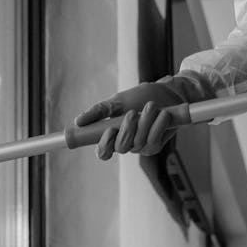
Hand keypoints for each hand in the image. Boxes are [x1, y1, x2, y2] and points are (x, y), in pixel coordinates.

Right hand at [75, 80, 189, 159]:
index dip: (104, 146)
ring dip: (145, 123)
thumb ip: (99, 111)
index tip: (109, 131)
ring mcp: (141, 147)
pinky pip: (154, 140)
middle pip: (121, 147)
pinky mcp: (156, 146)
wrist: (168, 94)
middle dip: (127, 131)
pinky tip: (163, 114)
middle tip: (132, 113)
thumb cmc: (141, 97)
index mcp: (113, 135)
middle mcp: (125, 144)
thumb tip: (78, 121)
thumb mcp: (118, 101)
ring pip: (138, 143)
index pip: (103, 152)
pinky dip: (158, 126)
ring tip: (151, 106)